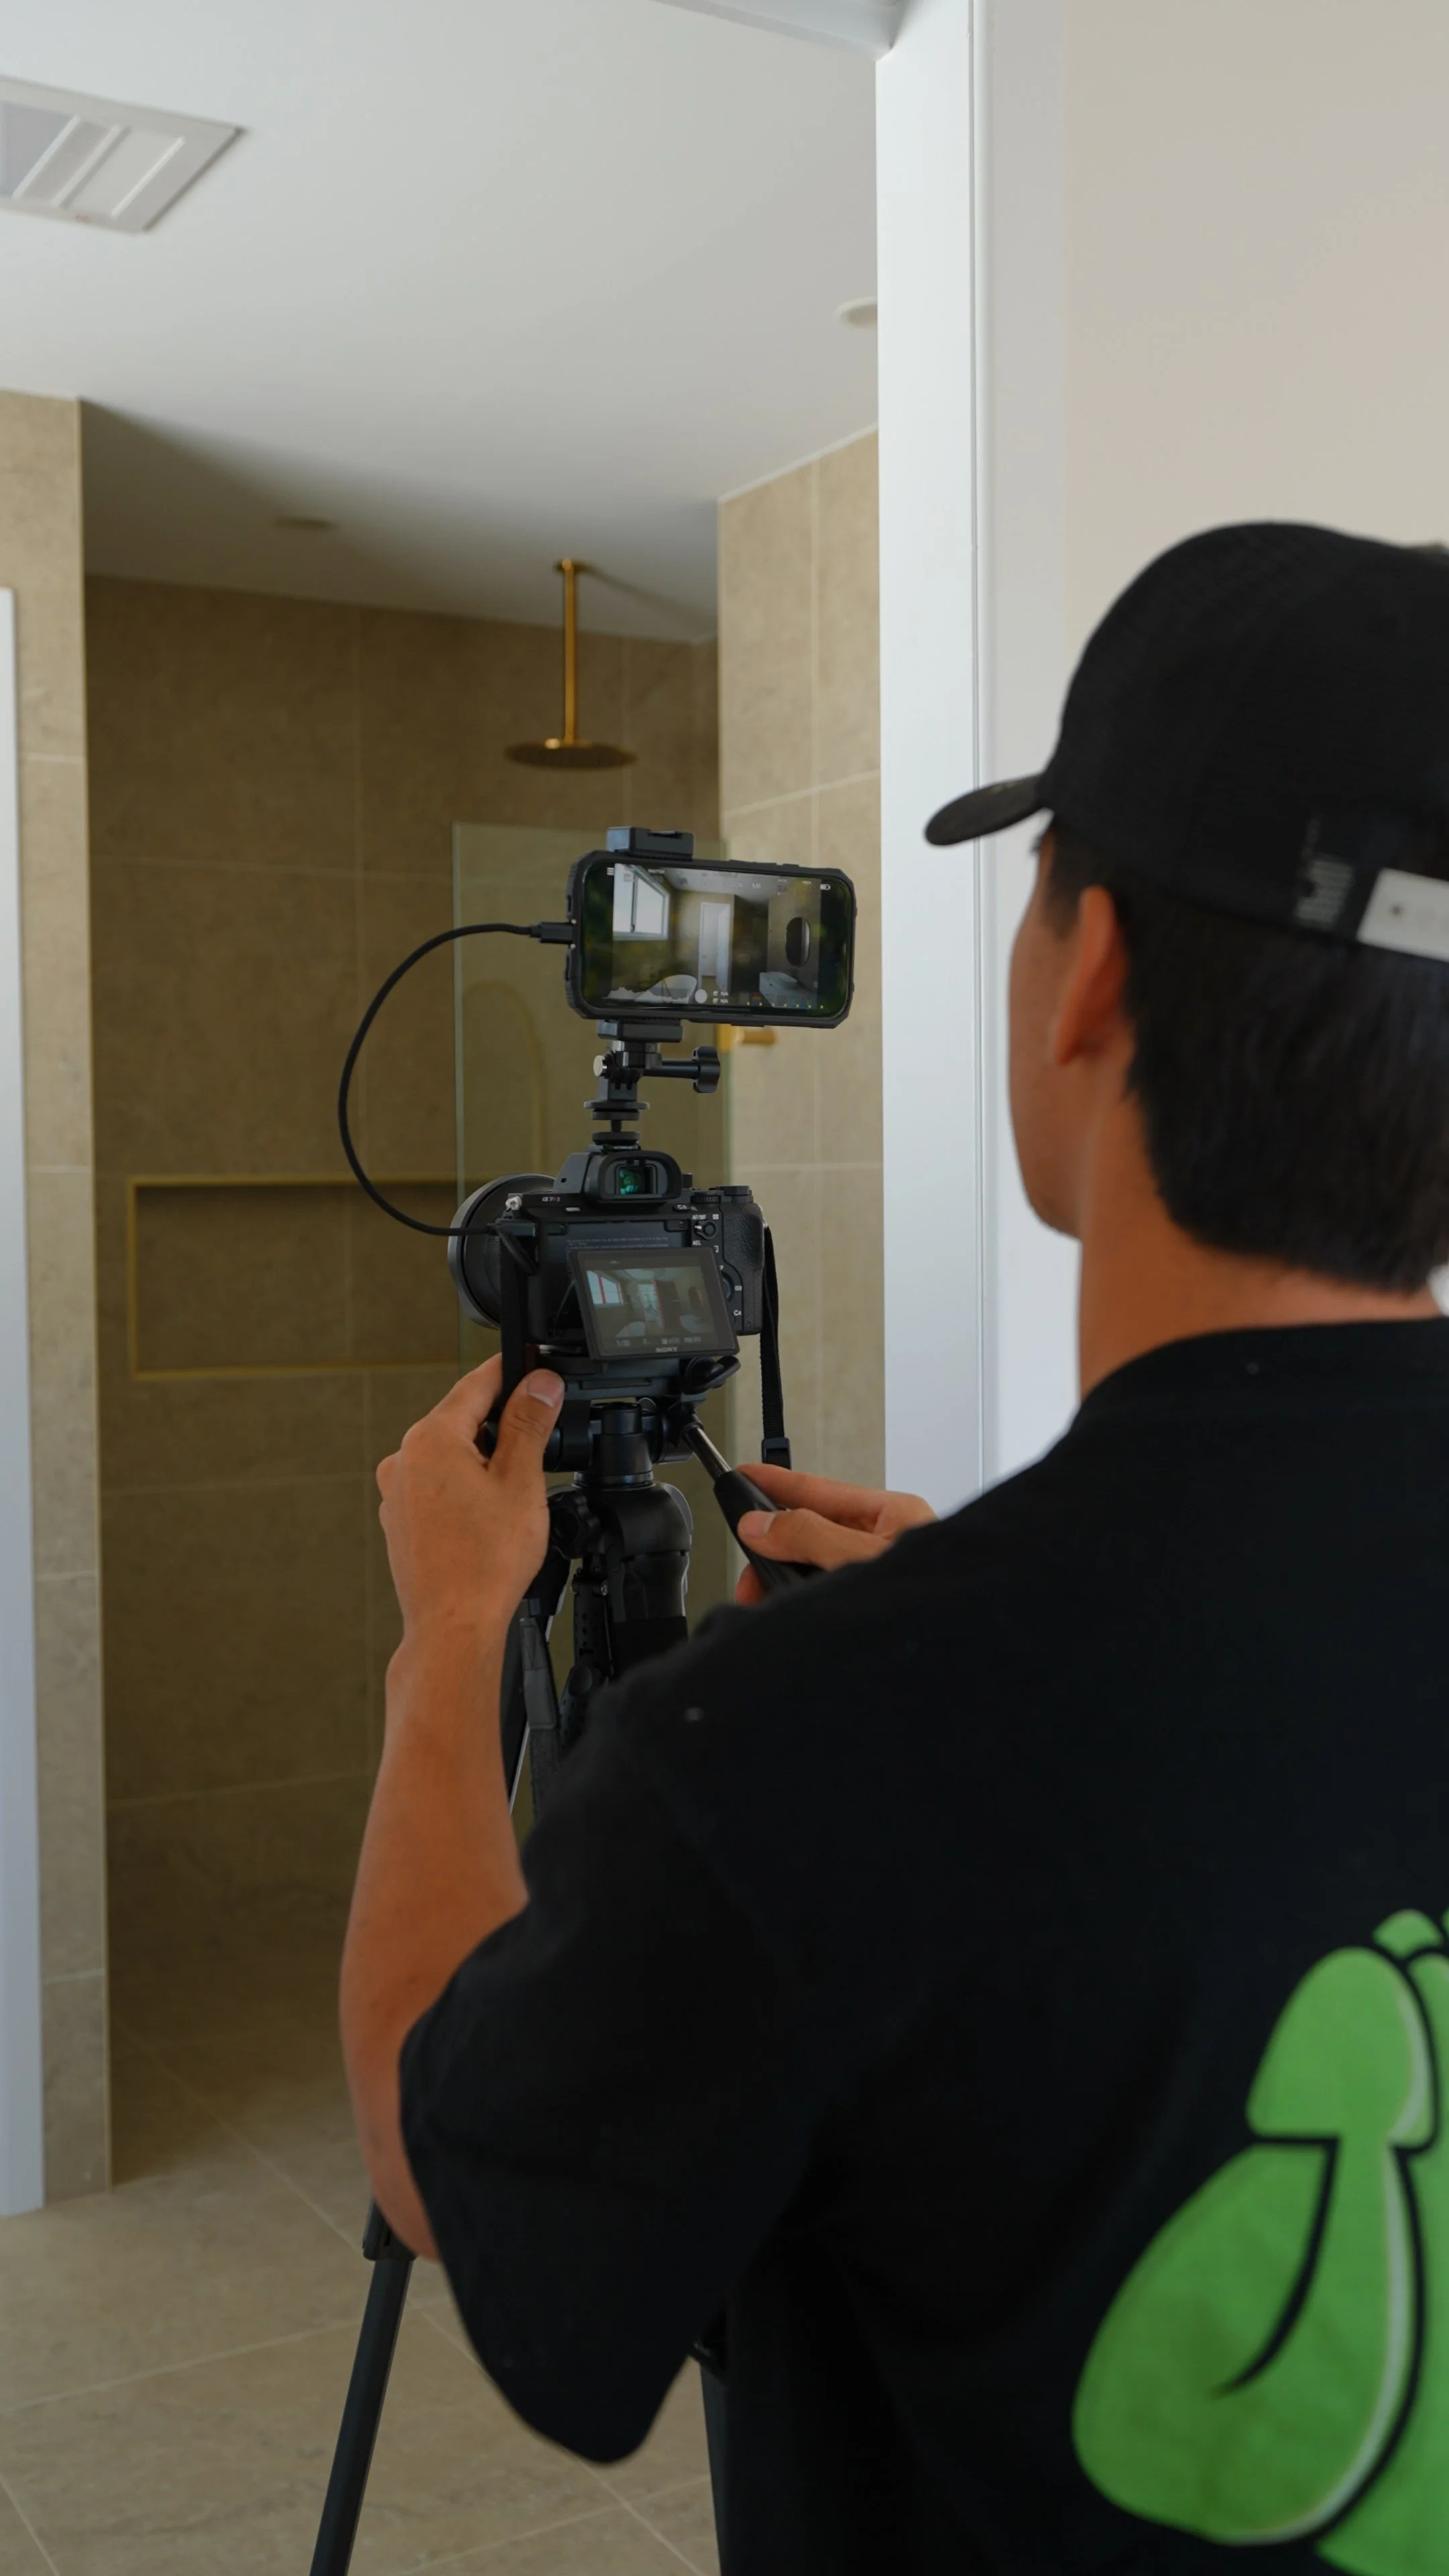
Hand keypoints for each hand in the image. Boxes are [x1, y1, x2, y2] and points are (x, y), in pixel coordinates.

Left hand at [376, 1357, 563, 1652]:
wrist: (453, 1627)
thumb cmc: (484, 1564)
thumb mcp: (521, 1481)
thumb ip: (529, 1424)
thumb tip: (539, 1383)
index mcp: (432, 1439)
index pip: (478, 1383)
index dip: (513, 1371)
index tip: (535, 1364)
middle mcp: (405, 1459)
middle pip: (463, 1419)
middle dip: (502, 1424)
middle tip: (542, 1441)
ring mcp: (398, 1492)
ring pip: (451, 1456)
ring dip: (484, 1461)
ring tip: (516, 1496)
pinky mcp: (401, 1521)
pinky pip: (438, 1488)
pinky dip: (464, 1490)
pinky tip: (489, 1520)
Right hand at [734, 1465, 935, 1603]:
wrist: (964, 1650)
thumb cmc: (929, 1600)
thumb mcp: (861, 1559)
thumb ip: (811, 1536)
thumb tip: (763, 1523)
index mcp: (893, 1516)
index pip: (822, 1489)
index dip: (778, 1481)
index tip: (744, 1475)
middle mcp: (886, 1542)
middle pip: (813, 1531)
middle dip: (774, 1553)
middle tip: (749, 1576)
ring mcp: (878, 1574)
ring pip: (815, 1567)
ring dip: (784, 1584)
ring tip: (765, 1604)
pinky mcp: (872, 1604)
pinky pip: (824, 1594)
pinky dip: (801, 1604)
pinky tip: (791, 1615)